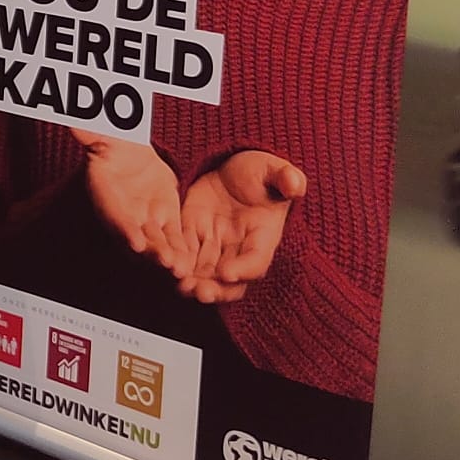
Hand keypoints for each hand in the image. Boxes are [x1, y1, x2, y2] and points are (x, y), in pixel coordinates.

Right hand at [73, 131, 191, 272]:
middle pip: (136, 237)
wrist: (131, 153)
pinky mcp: (165, 221)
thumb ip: (93, 136)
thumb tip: (76, 125)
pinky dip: (182, 250)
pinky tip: (194, 263)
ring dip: (167, 257)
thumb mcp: (105, 139)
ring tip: (181, 269)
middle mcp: (123, 214)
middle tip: (166, 263)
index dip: (123, 228)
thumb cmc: (114, 145)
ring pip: (156, 243)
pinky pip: (173, 238)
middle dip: (151, 252)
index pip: (113, 214)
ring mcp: (144, 221)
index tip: (136, 242)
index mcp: (105, 194)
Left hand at [178, 151, 306, 302]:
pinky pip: (183, 252)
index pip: (257, 259)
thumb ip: (285, 177)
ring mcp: (215, 243)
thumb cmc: (259, 172)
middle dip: (216, 288)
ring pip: (205, 272)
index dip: (244, 268)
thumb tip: (295, 183)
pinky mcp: (192, 233)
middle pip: (231, 279)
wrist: (233, 167)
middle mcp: (239, 247)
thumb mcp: (272, 170)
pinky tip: (165, 266)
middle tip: (200, 292)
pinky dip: (175, 262)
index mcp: (263, 235)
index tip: (227, 273)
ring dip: (194, 282)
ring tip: (182, 287)